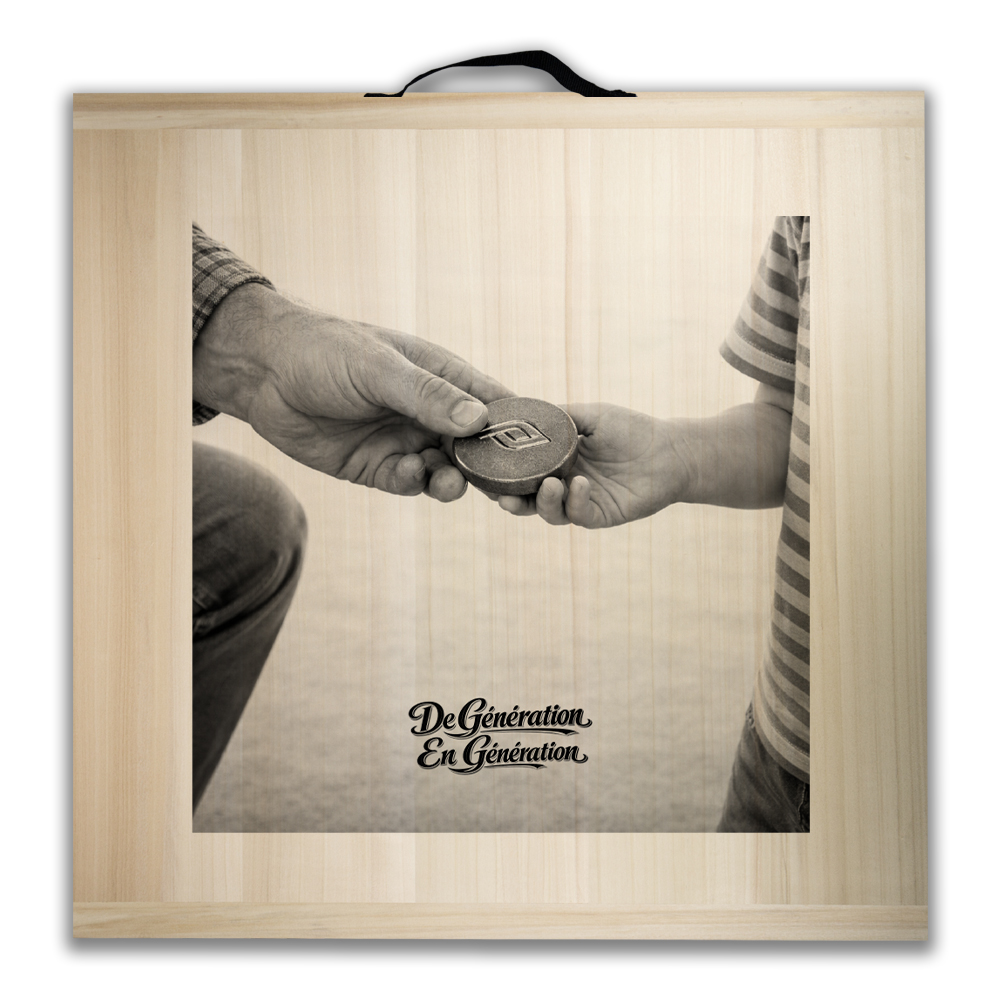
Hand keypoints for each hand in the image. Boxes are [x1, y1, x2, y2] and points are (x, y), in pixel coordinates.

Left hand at [193, 283, 512, 501]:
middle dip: (491, 466)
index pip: (494, 403)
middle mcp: (430, 412)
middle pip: (477, 446)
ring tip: (449, 480)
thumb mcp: (380, 368)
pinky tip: (409, 475)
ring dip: (453, 479)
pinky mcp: (377, 468)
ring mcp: (405, 441)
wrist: (262, 370)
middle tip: (504, 485)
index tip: (543, 450)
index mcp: (442, 377)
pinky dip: (415, 484)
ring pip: (447, 471)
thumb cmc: (325, 350)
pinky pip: (409, 484)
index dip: (519, 427)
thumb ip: (428, 395)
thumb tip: (479, 420)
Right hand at [495, 403, 687, 527]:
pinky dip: (575, 501)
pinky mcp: (599, 515)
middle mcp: (562, 483)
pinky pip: (578, 514)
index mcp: (555, 460)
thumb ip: (557, 417)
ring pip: (548, 511)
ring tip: (550, 484)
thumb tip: (521, 412)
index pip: (520, 471)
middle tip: (502, 496)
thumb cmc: (632, 429)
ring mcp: (579, 501)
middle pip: (526, 498)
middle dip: (510, 499)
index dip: (500, 474)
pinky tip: (581, 484)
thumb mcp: (590, 415)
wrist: (672, 451)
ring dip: (543, 501)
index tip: (484, 469)